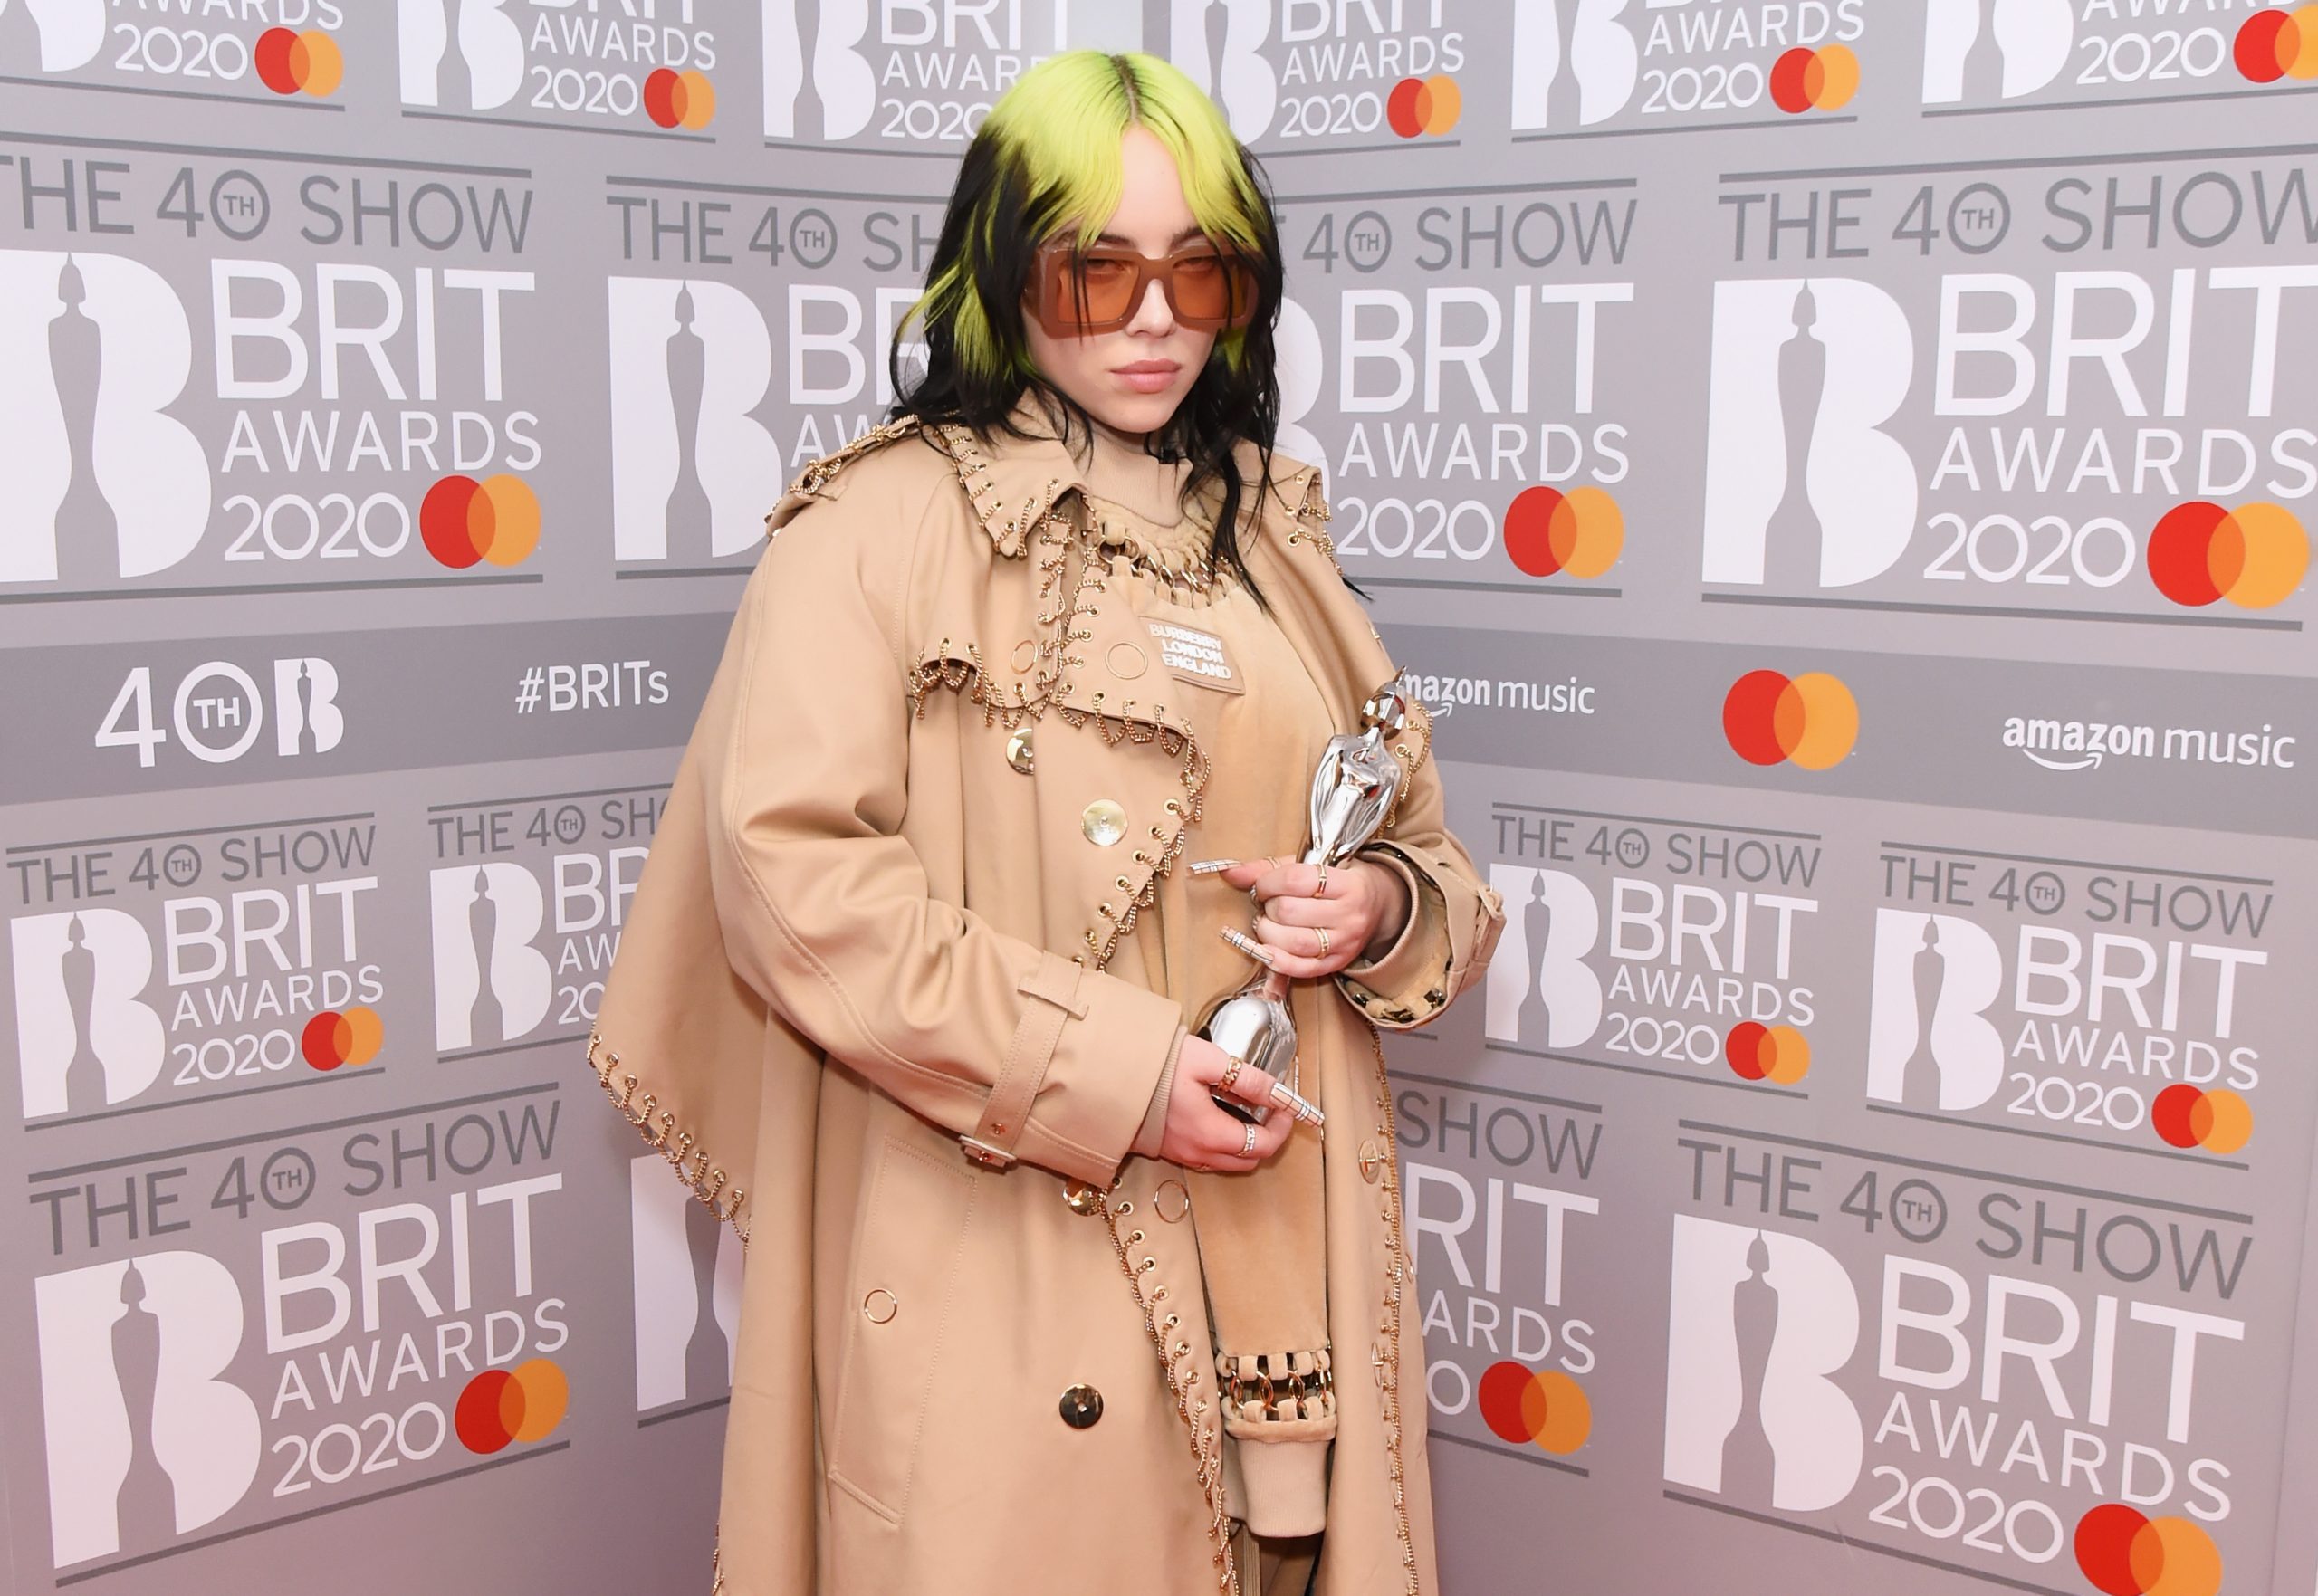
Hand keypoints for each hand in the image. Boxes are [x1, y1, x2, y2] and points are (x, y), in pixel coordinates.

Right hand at [1158, 1035, 1294, 1172]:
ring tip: (1245, 1110)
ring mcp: (1182, 1155)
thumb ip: (1248, 1080)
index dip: (1282, 1128)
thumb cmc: (1157, 1066)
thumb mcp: (1209, 1063)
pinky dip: (1223, 1144)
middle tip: (1270, 1109)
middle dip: (1268, 1138)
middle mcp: (1199, 1154)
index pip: (1263, 1145)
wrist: (1109, 1075)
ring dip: (1245, 1143)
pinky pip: (1207, 1157)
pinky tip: (1219, 1115)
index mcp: (1211, 1135)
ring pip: (1228, 1162)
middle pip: (1249, 1160)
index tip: (1286, 1106)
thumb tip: (1280, 1092)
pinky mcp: (1169, 1151)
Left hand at [1214, 855, 1409, 979]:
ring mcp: (1345, 943)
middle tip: (1268, 906)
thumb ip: (1270, 868)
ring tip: (1267, 925)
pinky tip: (1265, 950)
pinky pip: (1300, 969)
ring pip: (1292, 943)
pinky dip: (1275, 961)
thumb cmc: (1339, 882)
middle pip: (1289, 912)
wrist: (1380, 906)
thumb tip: (1230, 872)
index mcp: (1346, 884)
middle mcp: (1349, 915)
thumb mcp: (1312, 866)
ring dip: (1267, 934)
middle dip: (1268, 908)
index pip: (1296, 880)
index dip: (1268, 883)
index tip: (1262, 887)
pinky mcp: (1337, 964)